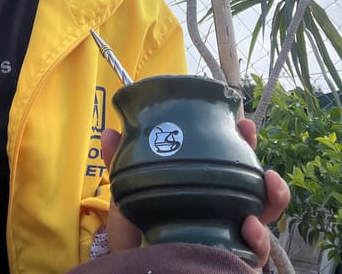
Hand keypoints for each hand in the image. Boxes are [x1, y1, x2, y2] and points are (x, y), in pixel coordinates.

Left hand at [100, 119, 290, 266]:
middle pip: (256, 190)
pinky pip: (254, 257)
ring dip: (272, 198)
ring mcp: (231, 240)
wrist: (135, 270)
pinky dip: (258, 240)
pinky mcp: (231, 265)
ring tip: (268, 182)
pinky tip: (249, 226)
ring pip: (265, 220)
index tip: (243, 123)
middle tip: (255, 144)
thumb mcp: (129, 196)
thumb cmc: (137, 235)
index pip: (231, 164)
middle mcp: (224, 215)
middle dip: (263, 160)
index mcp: (205, 191)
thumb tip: (109, 132)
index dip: (242, 142)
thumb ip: (121, 164)